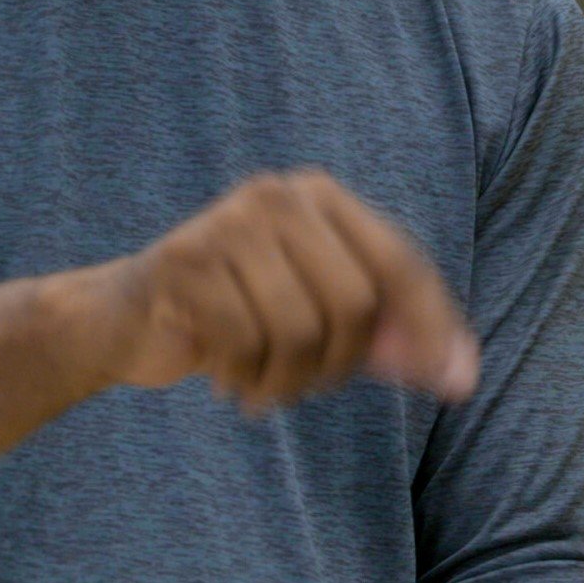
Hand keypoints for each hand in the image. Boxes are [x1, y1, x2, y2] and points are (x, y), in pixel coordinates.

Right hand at [64, 169, 478, 410]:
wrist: (125, 320)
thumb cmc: (239, 316)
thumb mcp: (322, 318)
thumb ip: (387, 334)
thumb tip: (458, 373)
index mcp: (322, 199)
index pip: (401, 263)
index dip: (434, 327)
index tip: (459, 385)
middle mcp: (280, 197)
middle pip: (355, 303)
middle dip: (339, 366)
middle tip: (305, 385)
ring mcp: (228, 224)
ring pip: (300, 330)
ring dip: (286, 381)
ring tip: (263, 384)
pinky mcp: (184, 261)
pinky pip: (244, 343)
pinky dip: (242, 378)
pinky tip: (225, 375)